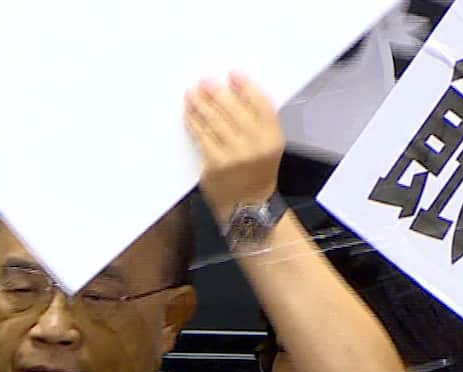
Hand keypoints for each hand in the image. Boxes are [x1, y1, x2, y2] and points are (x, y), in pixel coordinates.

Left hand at [185, 73, 284, 224]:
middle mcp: (255, 145)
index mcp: (272, 137)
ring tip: (192, 93)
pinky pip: (202, 137)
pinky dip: (193, 123)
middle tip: (204, 81)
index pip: (260, 103)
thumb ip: (258, 121)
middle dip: (216, 92)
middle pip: (233, 109)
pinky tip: (189, 114)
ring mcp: (234, 155)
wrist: (248, 206)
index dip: (245, 86)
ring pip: (214, 121)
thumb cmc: (257, 172)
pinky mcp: (215, 164)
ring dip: (200, 104)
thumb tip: (234, 91)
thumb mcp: (269, 145)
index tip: (232, 74)